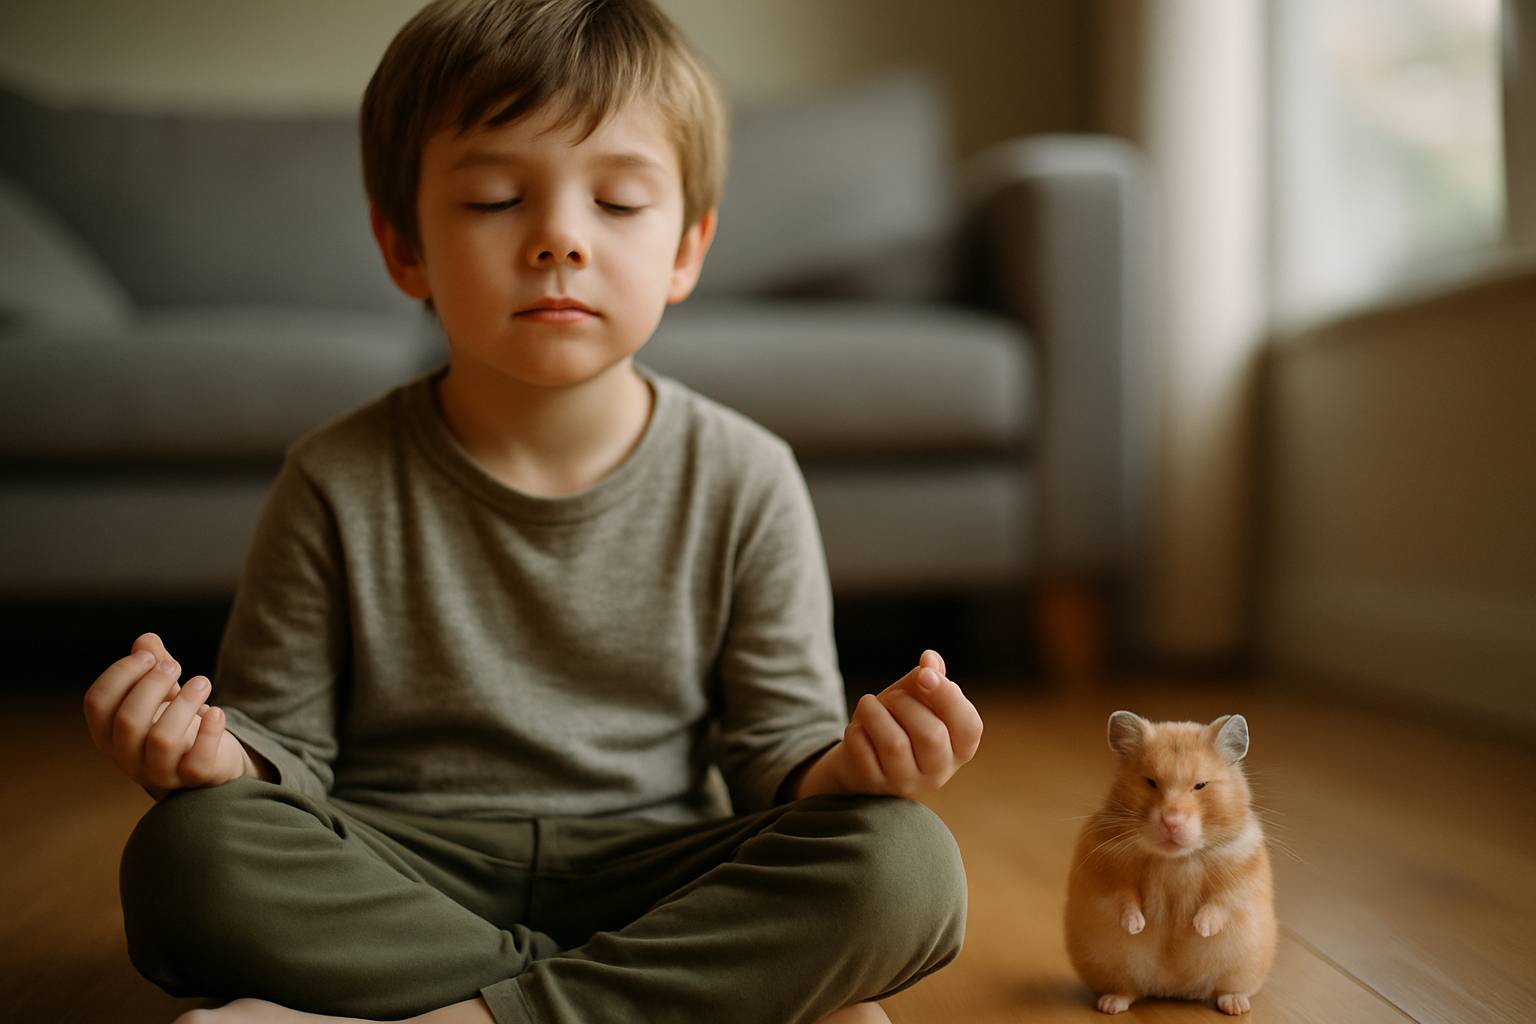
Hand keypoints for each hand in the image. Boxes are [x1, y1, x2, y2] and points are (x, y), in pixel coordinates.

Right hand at [82, 632, 248, 799]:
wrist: (210, 761)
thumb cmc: (177, 722)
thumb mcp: (162, 693)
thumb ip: (152, 666)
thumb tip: (147, 639)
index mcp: (108, 734)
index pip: (97, 703)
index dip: (120, 673)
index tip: (148, 656)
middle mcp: (126, 757)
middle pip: (128, 720)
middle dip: (152, 685)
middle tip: (175, 666)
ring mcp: (159, 772)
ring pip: (162, 740)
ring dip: (185, 703)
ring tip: (203, 682)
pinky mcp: (192, 779)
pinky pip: (198, 761)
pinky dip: (209, 733)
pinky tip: (217, 712)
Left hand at [798, 650, 982, 799]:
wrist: (859, 758)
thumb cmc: (897, 722)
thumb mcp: (916, 697)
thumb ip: (928, 676)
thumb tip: (930, 659)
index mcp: (959, 747)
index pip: (969, 726)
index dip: (948, 696)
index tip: (923, 673)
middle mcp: (938, 772)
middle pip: (932, 736)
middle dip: (905, 704)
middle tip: (892, 697)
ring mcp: (905, 783)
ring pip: (894, 744)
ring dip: (876, 713)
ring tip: (868, 704)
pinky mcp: (874, 785)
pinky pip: (863, 752)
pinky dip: (856, 731)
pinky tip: (858, 728)